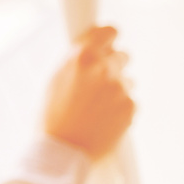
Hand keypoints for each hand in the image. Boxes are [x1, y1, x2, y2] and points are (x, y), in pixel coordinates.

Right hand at [42, 25, 135, 160]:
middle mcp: (103, 67)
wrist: (63, 151)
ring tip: (96, 108)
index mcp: (81, 56)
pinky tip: (103, 119)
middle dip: (111, 66)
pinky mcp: (131, 106)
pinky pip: (130, 100)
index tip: (108, 42)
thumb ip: (75, 61)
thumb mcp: (54, 81)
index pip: (108, 31)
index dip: (108, 37)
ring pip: (126, 80)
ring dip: (116, 88)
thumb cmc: (52, 118)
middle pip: (121, 55)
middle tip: (96, 83)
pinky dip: (120, 107)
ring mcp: (119, 87)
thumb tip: (92, 49)